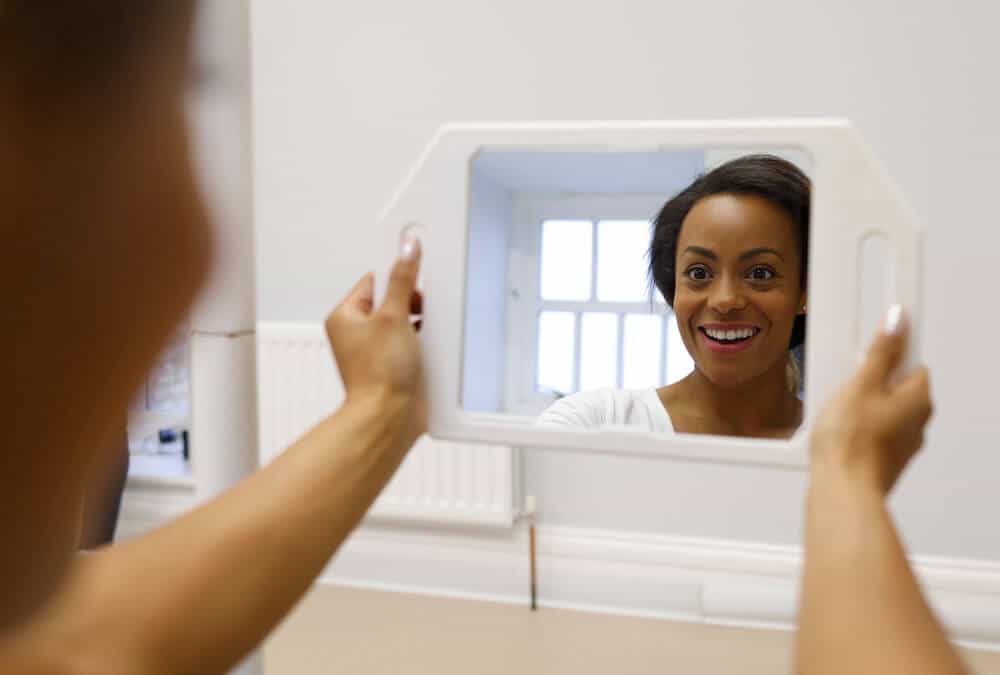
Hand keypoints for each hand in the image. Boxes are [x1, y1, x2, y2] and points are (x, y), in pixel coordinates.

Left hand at [324, 234, 426, 446]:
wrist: (389, 418)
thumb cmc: (379, 374)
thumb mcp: (394, 316)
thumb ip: (402, 280)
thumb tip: (408, 248)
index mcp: (346, 316)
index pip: (374, 281)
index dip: (397, 275)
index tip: (418, 268)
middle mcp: (358, 333)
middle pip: (392, 301)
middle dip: (413, 304)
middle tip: (421, 311)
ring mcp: (376, 351)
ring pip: (405, 323)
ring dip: (421, 324)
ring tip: (426, 334)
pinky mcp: (394, 367)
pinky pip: (412, 343)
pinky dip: (425, 342)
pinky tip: (432, 347)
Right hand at [810, 306, 932, 494]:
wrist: (842, 487)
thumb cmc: (852, 441)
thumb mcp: (861, 383)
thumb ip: (881, 352)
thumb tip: (898, 322)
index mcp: (919, 399)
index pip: (914, 363)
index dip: (890, 355)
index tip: (872, 349)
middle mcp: (918, 422)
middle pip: (897, 387)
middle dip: (872, 382)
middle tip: (848, 384)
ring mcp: (902, 443)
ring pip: (884, 411)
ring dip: (863, 406)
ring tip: (838, 410)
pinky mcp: (885, 459)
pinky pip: (875, 432)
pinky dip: (859, 428)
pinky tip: (838, 430)